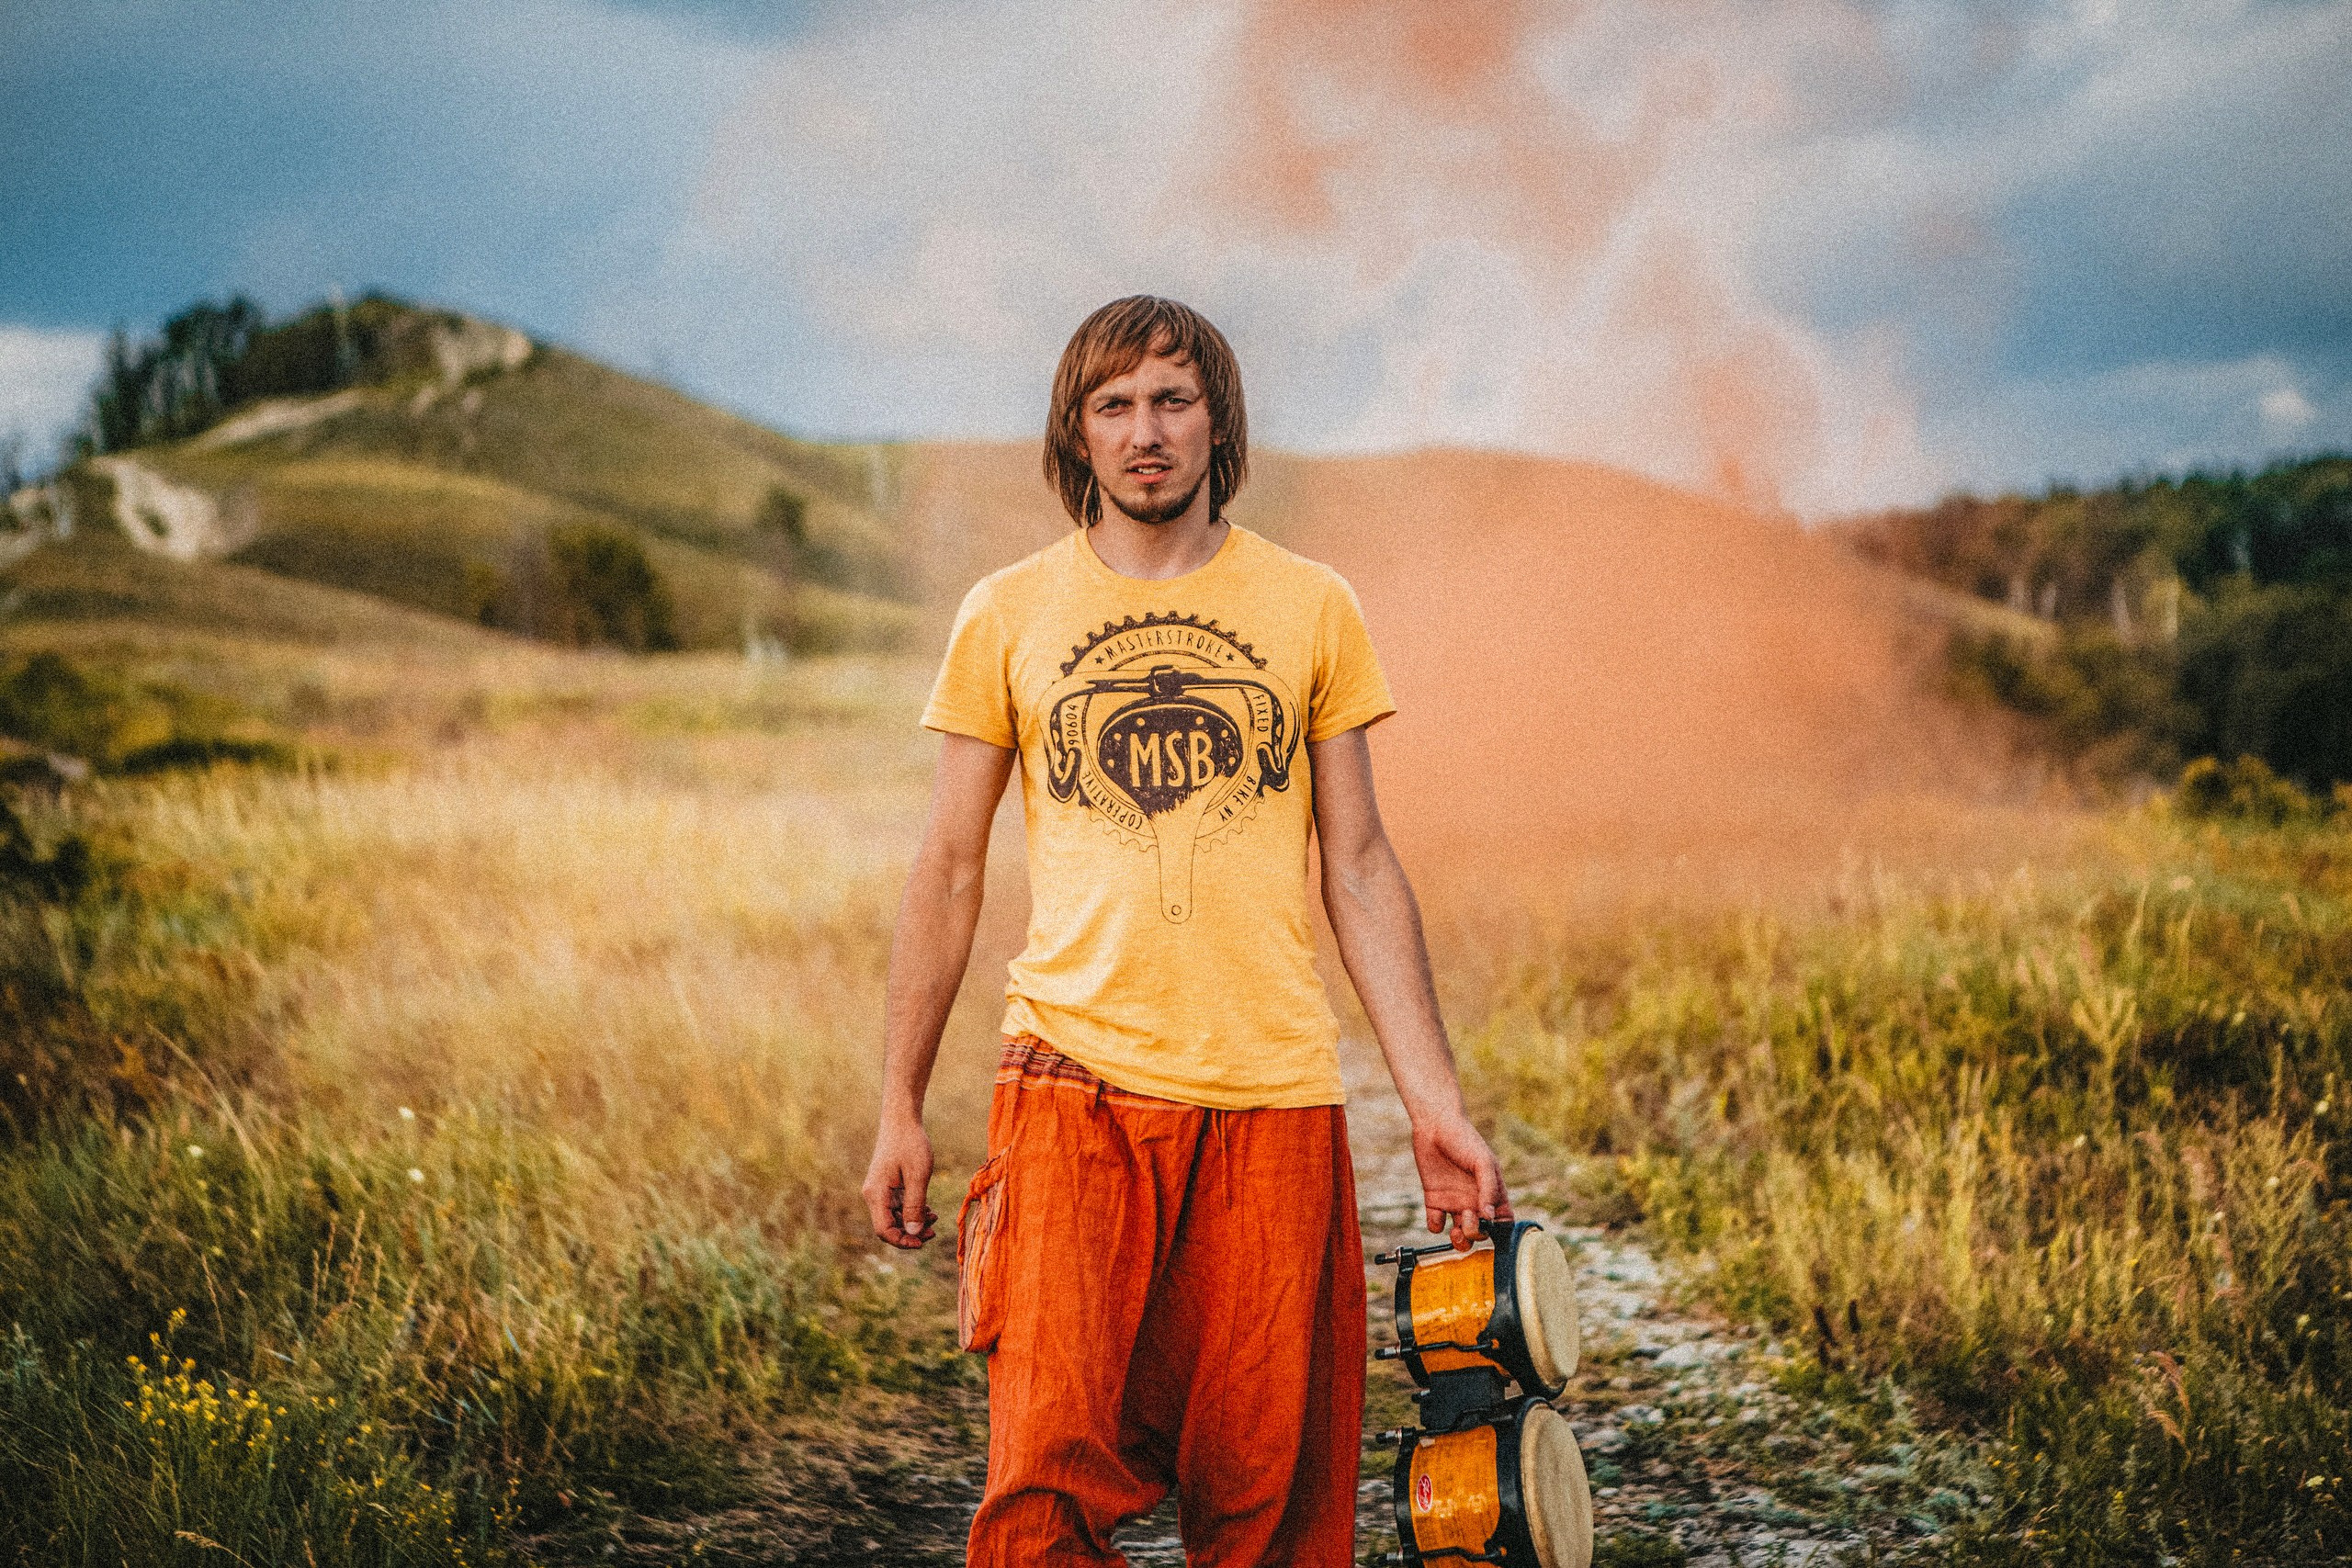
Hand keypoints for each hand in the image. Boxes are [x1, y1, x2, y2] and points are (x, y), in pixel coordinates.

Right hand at [861, 1114, 936, 1248]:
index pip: (884, 1230)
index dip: (903, 1241)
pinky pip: (898, 1206)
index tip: (923, 1242)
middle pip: (889, 1226)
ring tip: (935, 1219)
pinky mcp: (887, 1185)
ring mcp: (880, 1190)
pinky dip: (912, 1211)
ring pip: (894, 1217)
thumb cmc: (911, 1143)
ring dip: (913, 1222)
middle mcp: (874, 1194)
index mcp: (876, 1194)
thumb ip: (915, 1205)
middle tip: (934, 1232)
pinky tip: (929, 1210)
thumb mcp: (918, 1176)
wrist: (901, 1119)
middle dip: (910, 1233)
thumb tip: (914, 1232)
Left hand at [1412, 1107, 1510, 1249]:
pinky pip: (1436, 1224)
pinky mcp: (1434, 1200)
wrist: (1435, 1126)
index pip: (1502, 1223)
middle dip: (1477, 1234)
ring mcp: (1455, 1202)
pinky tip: (1437, 1213)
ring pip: (1461, 1235)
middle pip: (1481, 1233)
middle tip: (1468, 1220)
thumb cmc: (1465, 1140)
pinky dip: (1436, 1226)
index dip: (1500, 1232)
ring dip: (1459, 1240)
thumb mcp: (1483, 1162)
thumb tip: (1489, 1217)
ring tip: (1455, 1230)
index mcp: (1492, 1194)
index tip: (1492, 1229)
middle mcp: (1474, 1202)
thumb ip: (1489, 1189)